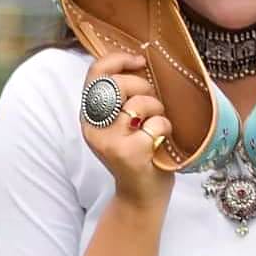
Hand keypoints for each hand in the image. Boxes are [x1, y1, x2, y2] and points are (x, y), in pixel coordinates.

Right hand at [80, 52, 174, 208]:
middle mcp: (92, 128)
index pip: (95, 73)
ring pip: (139, 104)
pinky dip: (165, 129)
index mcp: (89, 116)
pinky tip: (160, 142)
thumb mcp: (122, 122)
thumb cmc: (137, 153)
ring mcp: (108, 141)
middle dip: (144, 87)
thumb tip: (138, 61)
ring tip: (157, 126)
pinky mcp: (127, 154)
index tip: (139, 61)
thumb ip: (122, 97)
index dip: (118, 60)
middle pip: (118, 84)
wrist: (140, 195)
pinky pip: (155, 124)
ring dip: (157, 110)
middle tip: (152, 104)